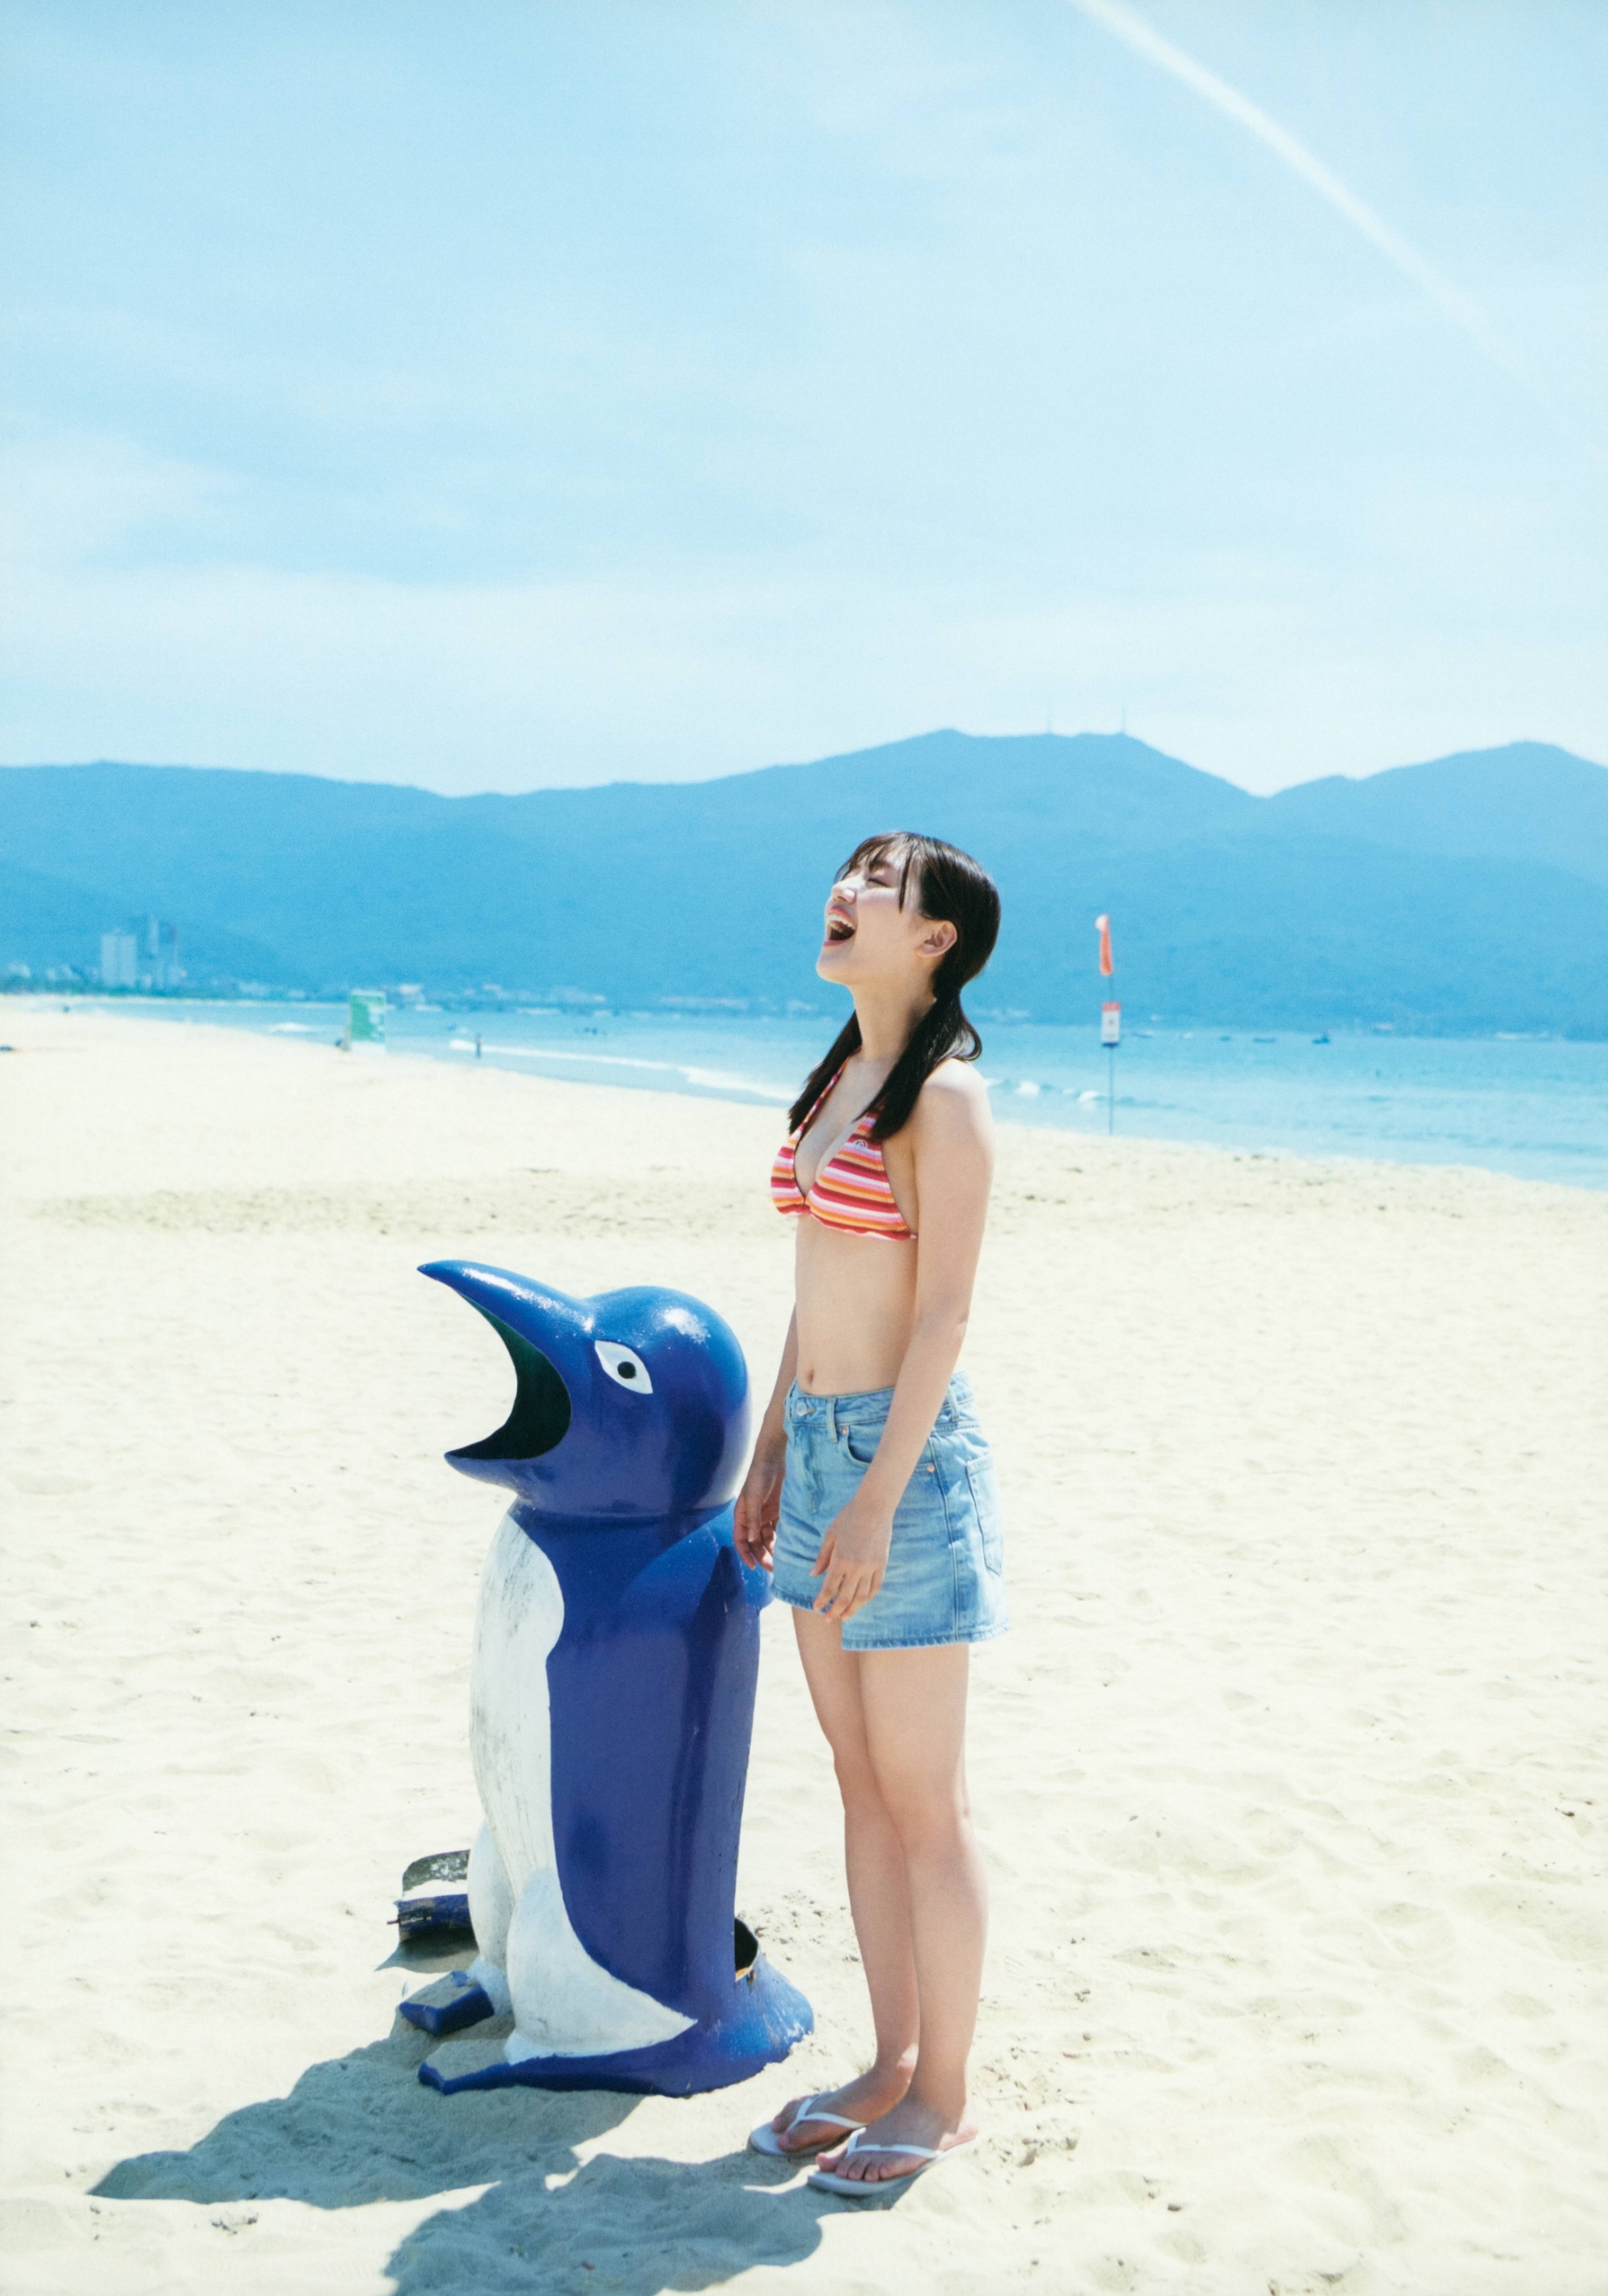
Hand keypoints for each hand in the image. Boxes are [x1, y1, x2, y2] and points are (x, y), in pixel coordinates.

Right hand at [734, 1444, 784, 1570]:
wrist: (774, 1459)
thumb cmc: (759, 1476)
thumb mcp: (754, 1498)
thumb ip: (752, 1519)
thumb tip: (750, 1540)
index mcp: (742, 1516)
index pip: (740, 1540)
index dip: (745, 1554)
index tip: (753, 1567)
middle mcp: (752, 1518)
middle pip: (755, 1542)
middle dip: (761, 1555)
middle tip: (772, 1568)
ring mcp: (765, 1515)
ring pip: (767, 1538)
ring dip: (772, 1550)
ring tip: (781, 1562)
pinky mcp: (777, 1512)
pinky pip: (778, 1530)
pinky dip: (781, 1539)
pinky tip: (788, 1548)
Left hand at [811, 1490, 891, 1622]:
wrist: (874, 1507)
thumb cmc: (848, 1517)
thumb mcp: (830, 1535)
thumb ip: (822, 1557)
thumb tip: (813, 1575)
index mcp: (841, 1559)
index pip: (830, 1587)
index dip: (823, 1600)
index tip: (817, 1608)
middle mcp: (856, 1567)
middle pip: (845, 1597)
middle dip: (835, 1610)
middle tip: (828, 1619)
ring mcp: (871, 1567)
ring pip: (862, 1596)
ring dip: (852, 1609)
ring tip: (844, 1617)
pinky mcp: (882, 1564)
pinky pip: (876, 1586)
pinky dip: (869, 1598)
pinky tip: (862, 1603)